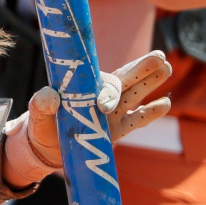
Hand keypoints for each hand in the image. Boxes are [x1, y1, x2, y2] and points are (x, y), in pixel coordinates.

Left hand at [2, 51, 172, 185]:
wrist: (46, 147)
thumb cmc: (43, 124)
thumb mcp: (38, 112)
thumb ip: (42, 103)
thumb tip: (51, 96)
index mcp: (85, 87)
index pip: (102, 84)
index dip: (108, 94)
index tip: (103, 108)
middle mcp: (101, 97)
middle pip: (126, 79)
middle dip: (142, 68)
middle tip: (159, 57)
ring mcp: (112, 113)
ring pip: (135, 95)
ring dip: (151, 83)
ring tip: (167, 68)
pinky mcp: (116, 131)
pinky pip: (136, 120)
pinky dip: (151, 113)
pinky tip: (166, 103)